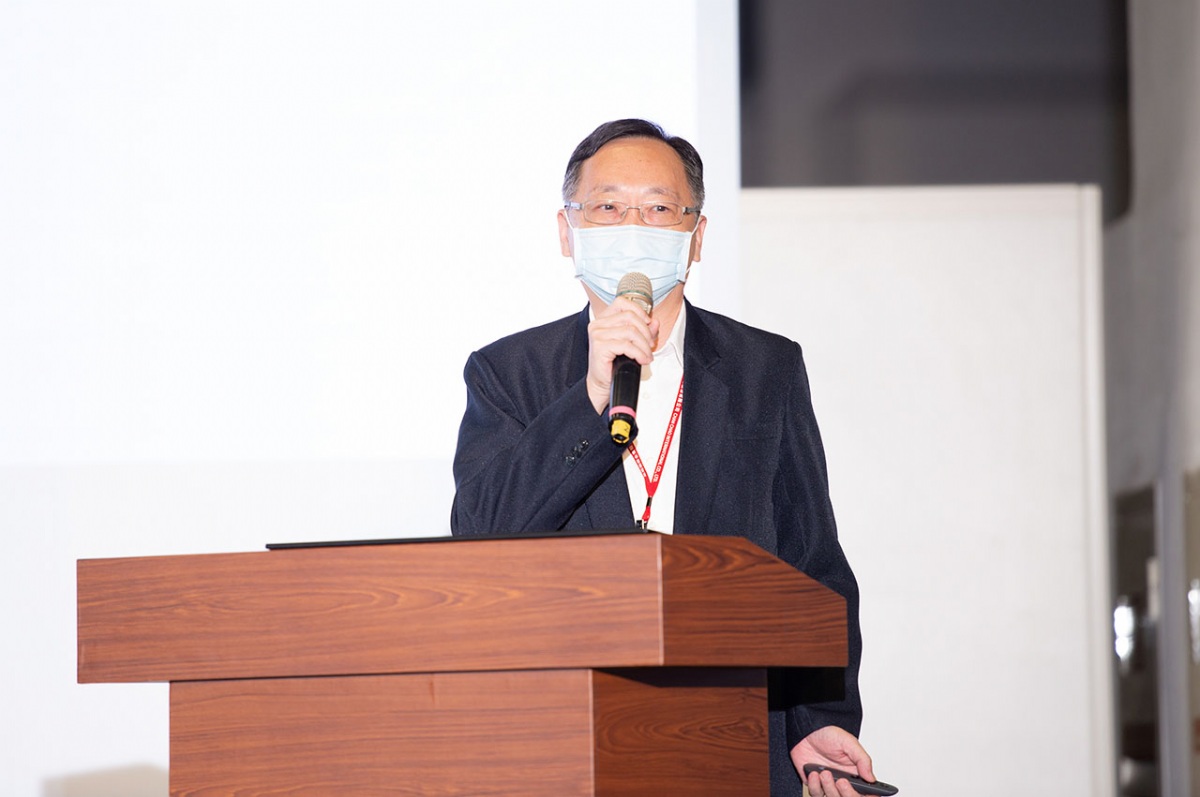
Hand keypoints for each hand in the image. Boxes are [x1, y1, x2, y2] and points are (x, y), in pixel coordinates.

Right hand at [585, 296, 658, 412]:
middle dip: (646, 332)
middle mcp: (598, 324)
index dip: (639, 311)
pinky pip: (627, 345)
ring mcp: (597, 334)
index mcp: (604, 319)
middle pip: (630, 317)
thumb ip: (643, 331)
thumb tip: (655, 322)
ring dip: (644, 345)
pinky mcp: (600, 346)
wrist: (601, 383)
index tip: (648, 323)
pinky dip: (639, 353)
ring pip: (630, 331)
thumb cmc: (613, 364)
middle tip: (650, 345)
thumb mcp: (631, 343)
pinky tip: (642, 360)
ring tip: (647, 355)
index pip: (622, 302)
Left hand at [791, 726, 874, 796]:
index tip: (865, 792)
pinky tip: (814, 774)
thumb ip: (862, 759)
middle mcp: (842, 780)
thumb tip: (871, 778)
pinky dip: (815, 786)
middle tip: (841, 781)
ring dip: (829, 788)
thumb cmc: (826, 734)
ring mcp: (828, 783)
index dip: (866, 794)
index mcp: (854, 772)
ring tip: (824, 773)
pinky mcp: (814, 784)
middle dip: (846, 793)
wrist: (805, 731)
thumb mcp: (848, 742)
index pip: (865, 791)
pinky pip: (816, 793)